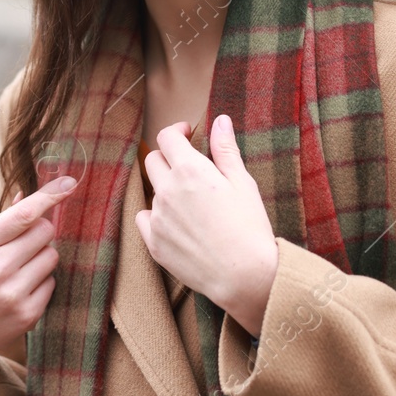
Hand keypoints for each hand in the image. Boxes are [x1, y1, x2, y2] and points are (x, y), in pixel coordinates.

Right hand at [0, 175, 76, 368]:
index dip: (49, 196)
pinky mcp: (28, 314)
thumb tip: (27, 195)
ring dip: (40, 258)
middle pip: (45, 231)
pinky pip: (52, 282)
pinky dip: (40, 283)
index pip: (22, 215)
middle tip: (21, 245)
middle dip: (39, 232)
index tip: (69, 182)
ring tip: (16, 271)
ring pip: (52, 256)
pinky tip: (18, 291)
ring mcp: (13, 294)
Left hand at [134, 114, 277, 336]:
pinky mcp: (153, 241)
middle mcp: (166, 190)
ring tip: (194, 205)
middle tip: (189, 169)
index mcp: (189, 170)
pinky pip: (145, 218)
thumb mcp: (242, 183)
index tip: (186, 134)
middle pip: (153, 160)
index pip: (166, 137)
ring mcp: (157, 217)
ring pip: (152, 191)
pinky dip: (157, 216)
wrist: (244, 276)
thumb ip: (225, 149)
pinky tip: (179, 224)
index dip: (176, 131)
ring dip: (166, 190)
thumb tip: (219, 120)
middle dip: (169, 158)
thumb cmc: (250, 227)